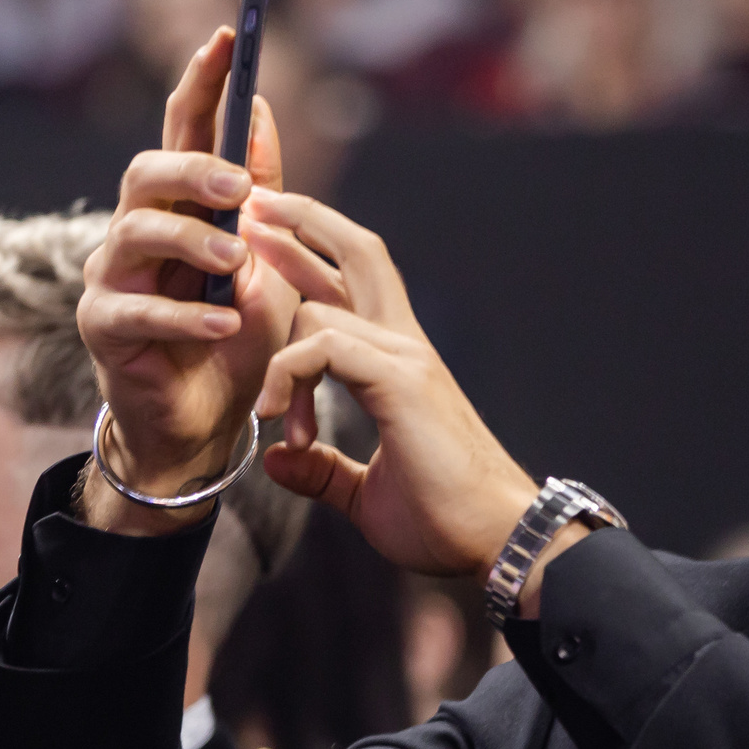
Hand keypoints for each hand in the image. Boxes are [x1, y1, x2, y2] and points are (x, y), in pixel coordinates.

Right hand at [76, 27, 294, 532]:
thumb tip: (260, 111)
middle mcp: (134, 230)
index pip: (182, 129)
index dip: (202, 82)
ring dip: (192, 240)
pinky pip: (137, 309)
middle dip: (191, 168)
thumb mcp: (266, 261)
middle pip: (144, 170)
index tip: (229, 37)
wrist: (206, 425)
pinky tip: (225, 322)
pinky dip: (186, 314)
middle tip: (237, 185)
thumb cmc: (235, 337)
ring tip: (235, 261)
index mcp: (177, 207)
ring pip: (134, 230)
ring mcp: (111, 277)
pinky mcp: (102, 329)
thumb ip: (263, 195)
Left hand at [240, 188, 542, 577]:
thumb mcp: (365, 496)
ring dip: (280, 361)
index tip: (265, 234)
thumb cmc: (445, 520)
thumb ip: (323, 473)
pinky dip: (291, 374)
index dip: (313, 251)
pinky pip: (324, 348)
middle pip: (360, 252)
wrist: (496, 540)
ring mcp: (408, 358)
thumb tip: (277, 461)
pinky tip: (284, 418)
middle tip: (252, 208)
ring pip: (320, 310)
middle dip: (304, 221)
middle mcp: (407, 346)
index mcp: (401, 364)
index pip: (357, 283)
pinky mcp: (402, 381)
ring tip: (276, 416)